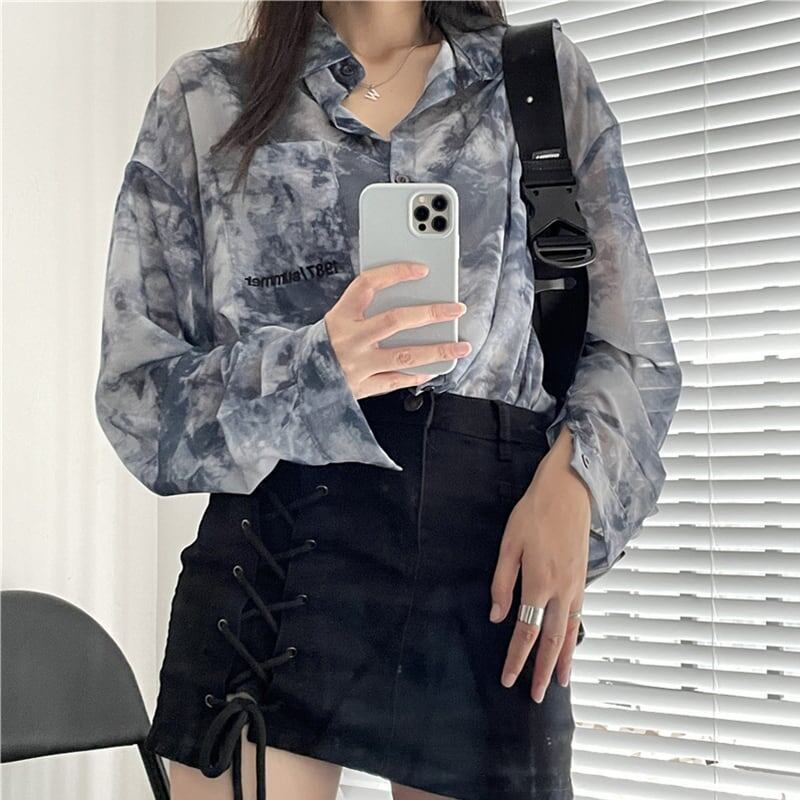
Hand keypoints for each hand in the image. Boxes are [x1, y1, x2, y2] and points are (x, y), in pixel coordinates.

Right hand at [324, 261, 470, 398]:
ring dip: (437, 350)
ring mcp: (357, 365)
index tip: (422, 269)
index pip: (368, 285)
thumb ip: (365, 310)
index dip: (396, 273)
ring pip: (405, 355)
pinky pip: (396, 381)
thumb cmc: (324, 345)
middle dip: (430, 313)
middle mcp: (350, 339)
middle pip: (395, 320)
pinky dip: (418, 375)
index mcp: (340, 316)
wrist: (298, 379)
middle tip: (455, 308)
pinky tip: (436, 368)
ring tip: (460, 346)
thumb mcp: (337, 320)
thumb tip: (409, 297)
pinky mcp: (362, 387)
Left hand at [489, 425, 590, 701]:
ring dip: (564, 660)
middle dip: (544, 671)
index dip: (516, 658)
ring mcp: (576, 586)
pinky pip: (578, 616)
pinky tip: (570, 645)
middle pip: (552, 641)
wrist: (569, 491)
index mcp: (538, 583)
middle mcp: (561, 591)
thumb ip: (502, 582)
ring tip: (562, 683)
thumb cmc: (534, 513)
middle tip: (538, 696)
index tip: (508, 678)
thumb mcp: (509, 544)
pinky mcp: (582, 578)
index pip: (526, 632)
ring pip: (570, 632)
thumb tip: (496, 615)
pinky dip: (573, 637)